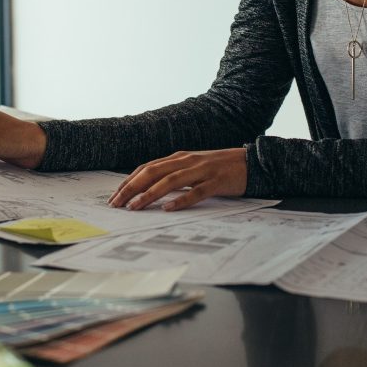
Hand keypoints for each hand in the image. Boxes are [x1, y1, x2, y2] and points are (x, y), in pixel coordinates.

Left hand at [107, 148, 247, 211]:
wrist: (252, 163)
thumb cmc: (220, 168)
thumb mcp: (193, 167)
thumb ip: (174, 174)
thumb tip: (149, 188)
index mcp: (179, 157)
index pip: (147, 168)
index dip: (129, 181)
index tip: (115, 196)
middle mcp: (187, 161)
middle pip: (152, 172)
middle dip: (131, 188)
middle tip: (116, 204)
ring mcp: (202, 170)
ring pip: (170, 181)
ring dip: (149, 194)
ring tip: (134, 207)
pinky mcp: (216, 182)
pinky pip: (196, 192)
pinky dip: (181, 200)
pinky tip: (168, 208)